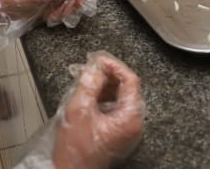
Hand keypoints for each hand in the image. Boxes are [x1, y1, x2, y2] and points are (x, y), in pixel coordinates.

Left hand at [0, 0, 96, 50]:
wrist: (7, 9)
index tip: (78, 1)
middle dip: (72, 3)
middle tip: (63, 11)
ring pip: (74, 2)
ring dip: (65, 11)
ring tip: (53, 15)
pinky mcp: (55, 3)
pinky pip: (66, 10)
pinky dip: (61, 15)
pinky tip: (51, 17)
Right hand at [52, 53, 144, 168]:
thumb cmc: (76, 150)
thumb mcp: (79, 111)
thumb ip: (88, 85)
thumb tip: (94, 68)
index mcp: (130, 118)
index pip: (130, 81)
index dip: (114, 66)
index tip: (99, 60)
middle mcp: (133, 124)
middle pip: (127, 88)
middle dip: (108, 76)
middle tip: (91, 68)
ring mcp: (127, 129)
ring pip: (120, 97)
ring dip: (105, 86)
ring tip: (87, 80)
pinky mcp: (118, 133)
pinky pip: (115, 108)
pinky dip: (103, 98)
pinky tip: (90, 94)